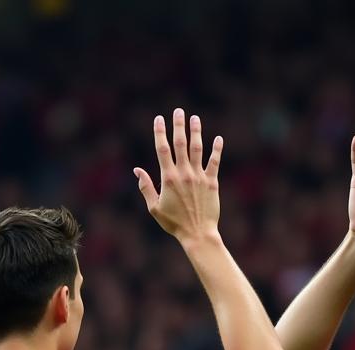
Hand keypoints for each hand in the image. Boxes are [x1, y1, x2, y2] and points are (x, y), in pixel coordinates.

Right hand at [134, 109, 222, 244]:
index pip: (162, 149)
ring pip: (197, 149)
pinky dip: (217, 150)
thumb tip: (137, 170)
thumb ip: (146, 187)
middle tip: (178, 111)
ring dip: (196, 132)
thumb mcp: (154, 207)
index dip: (160, 132)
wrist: (197, 234)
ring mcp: (199, 177)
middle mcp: (184, 174)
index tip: (159, 119)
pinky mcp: (212, 183)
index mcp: (168, 178)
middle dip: (178, 125)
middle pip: (180, 143)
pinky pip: (215, 162)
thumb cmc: (174, 223)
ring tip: (195, 118)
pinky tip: (218, 139)